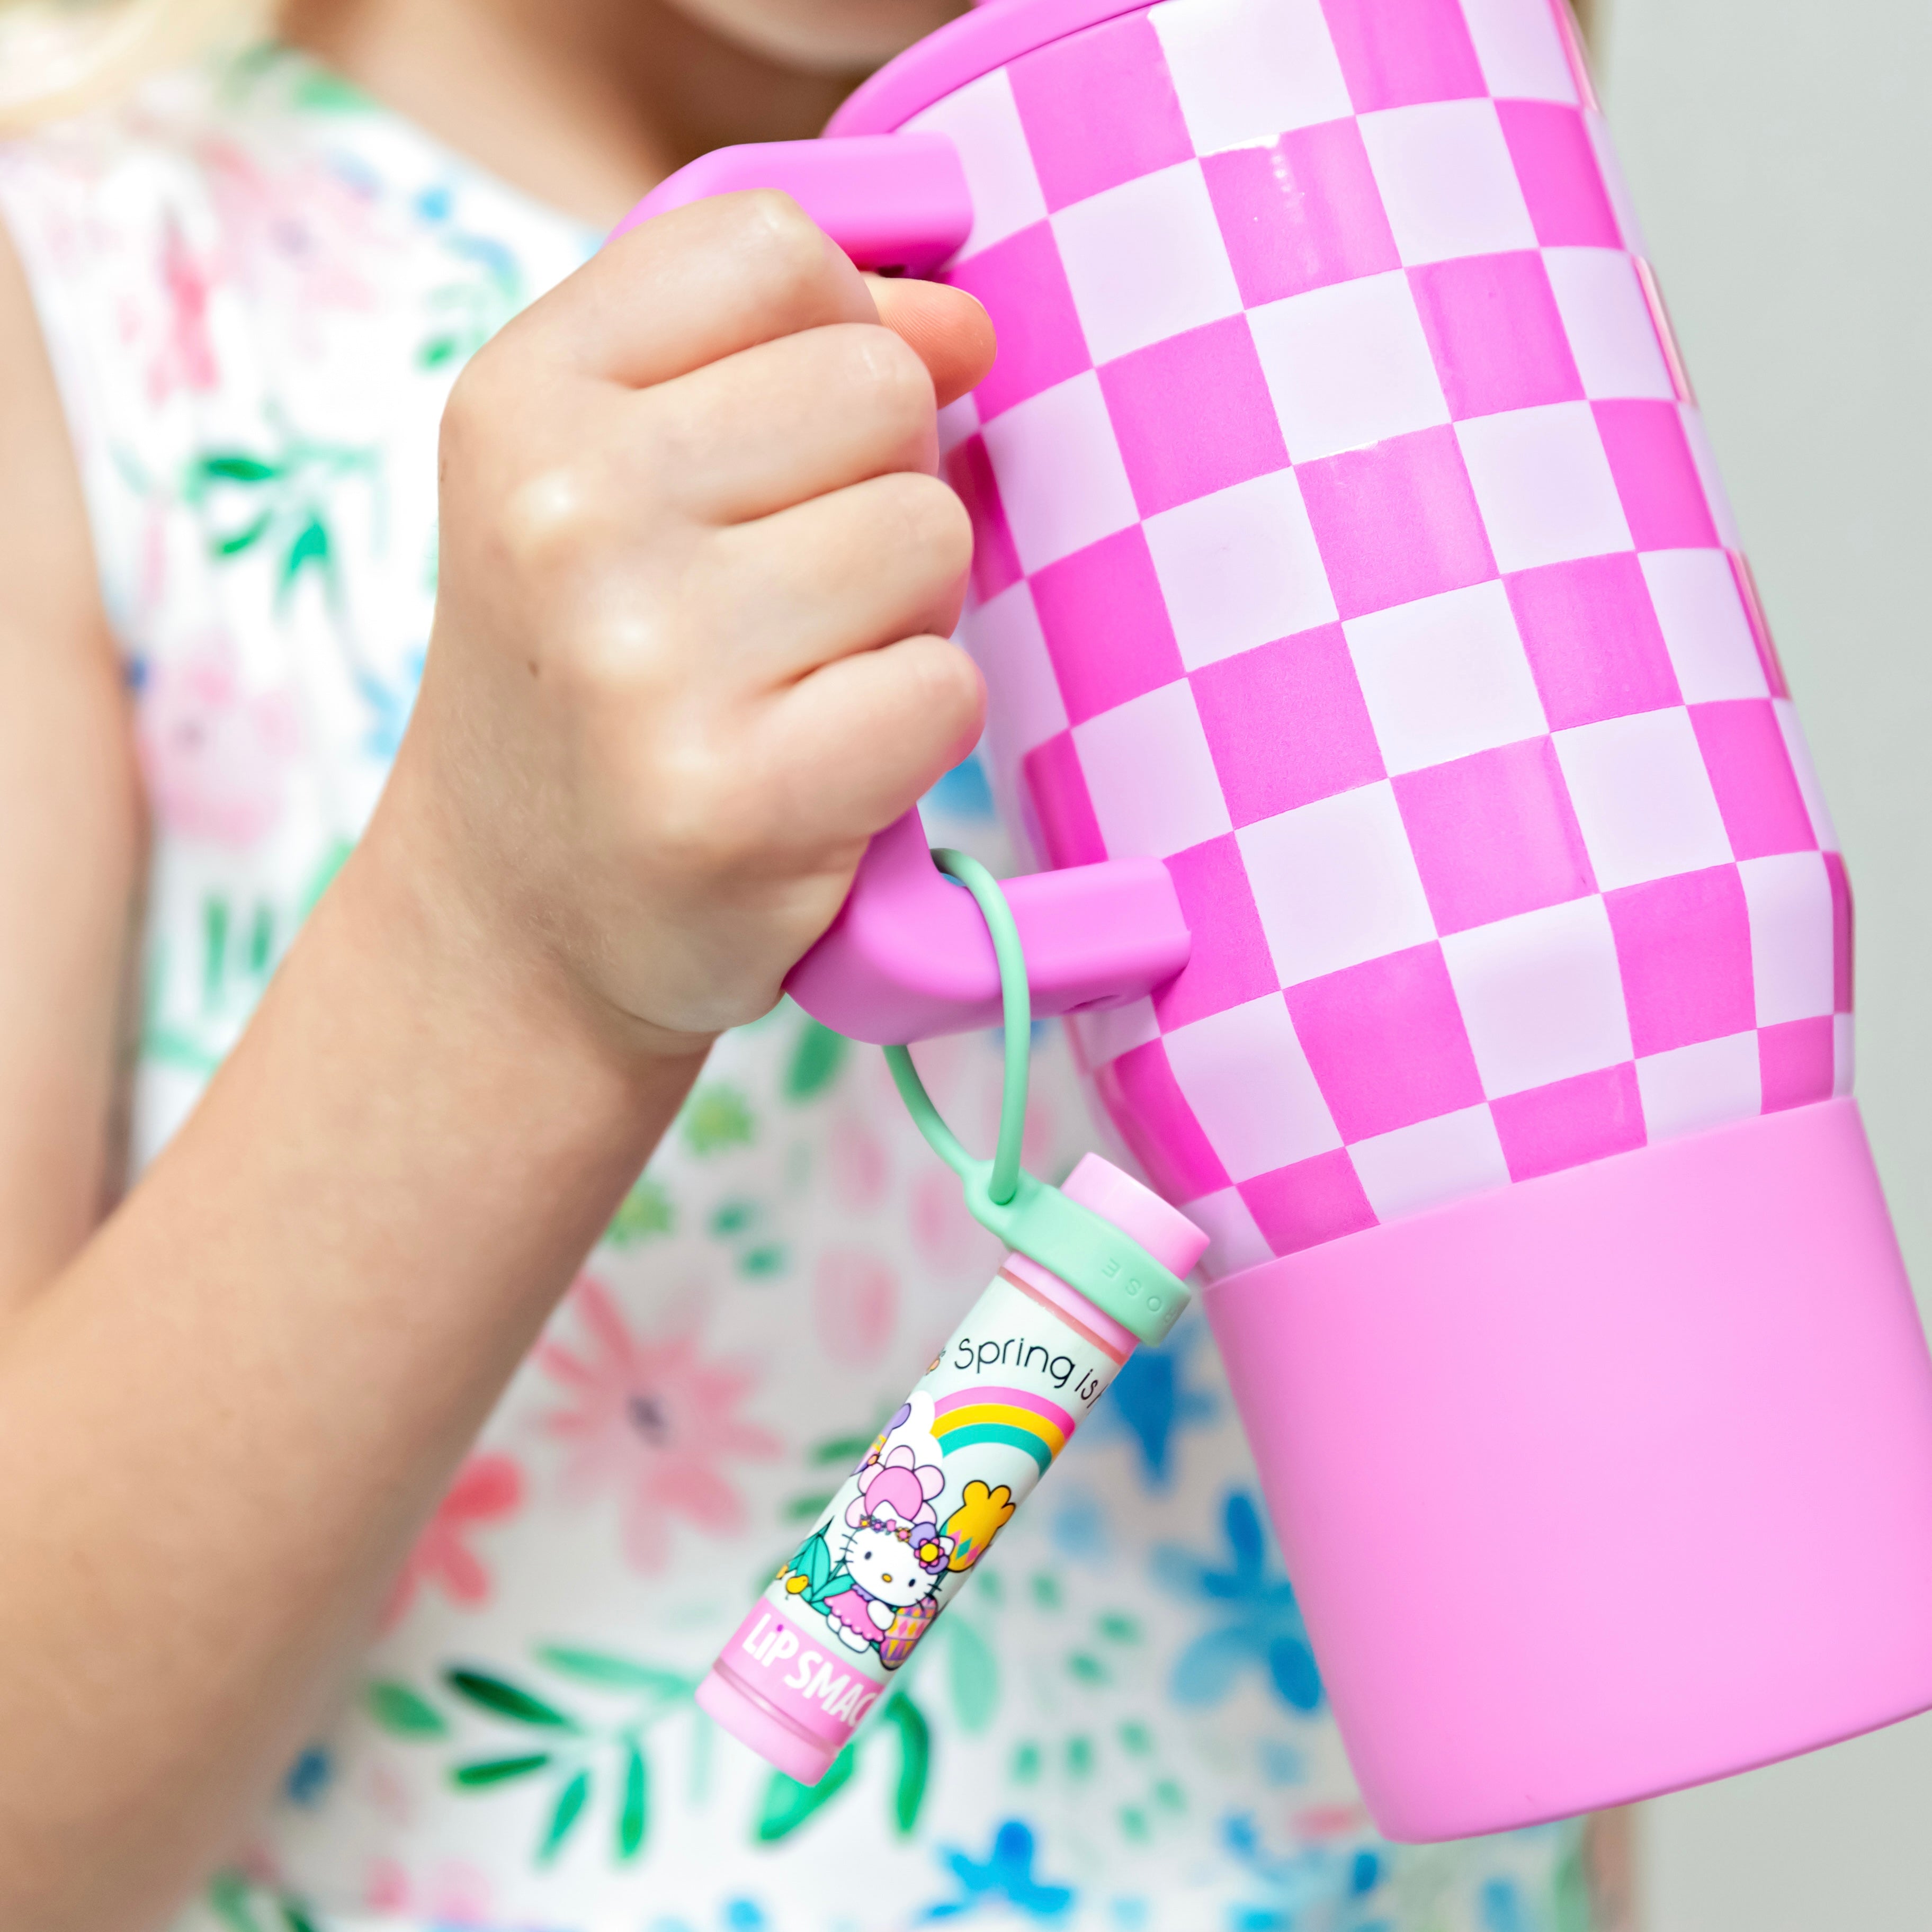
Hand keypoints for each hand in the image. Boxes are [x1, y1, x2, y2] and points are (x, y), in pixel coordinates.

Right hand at [377, 191, 994, 1055]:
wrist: (516, 920)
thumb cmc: (597, 678)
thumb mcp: (612, 475)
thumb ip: (778, 351)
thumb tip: (963, 320)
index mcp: (524, 400)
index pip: (778, 253)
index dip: (832, 340)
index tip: (780, 449)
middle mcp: (565, 516)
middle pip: (877, 391)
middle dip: (872, 491)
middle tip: (778, 602)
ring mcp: (645, 663)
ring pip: (928, 536)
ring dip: (898, 617)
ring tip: (792, 686)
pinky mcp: (738, 802)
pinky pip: (945, 687)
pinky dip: (913, 732)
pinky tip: (817, 769)